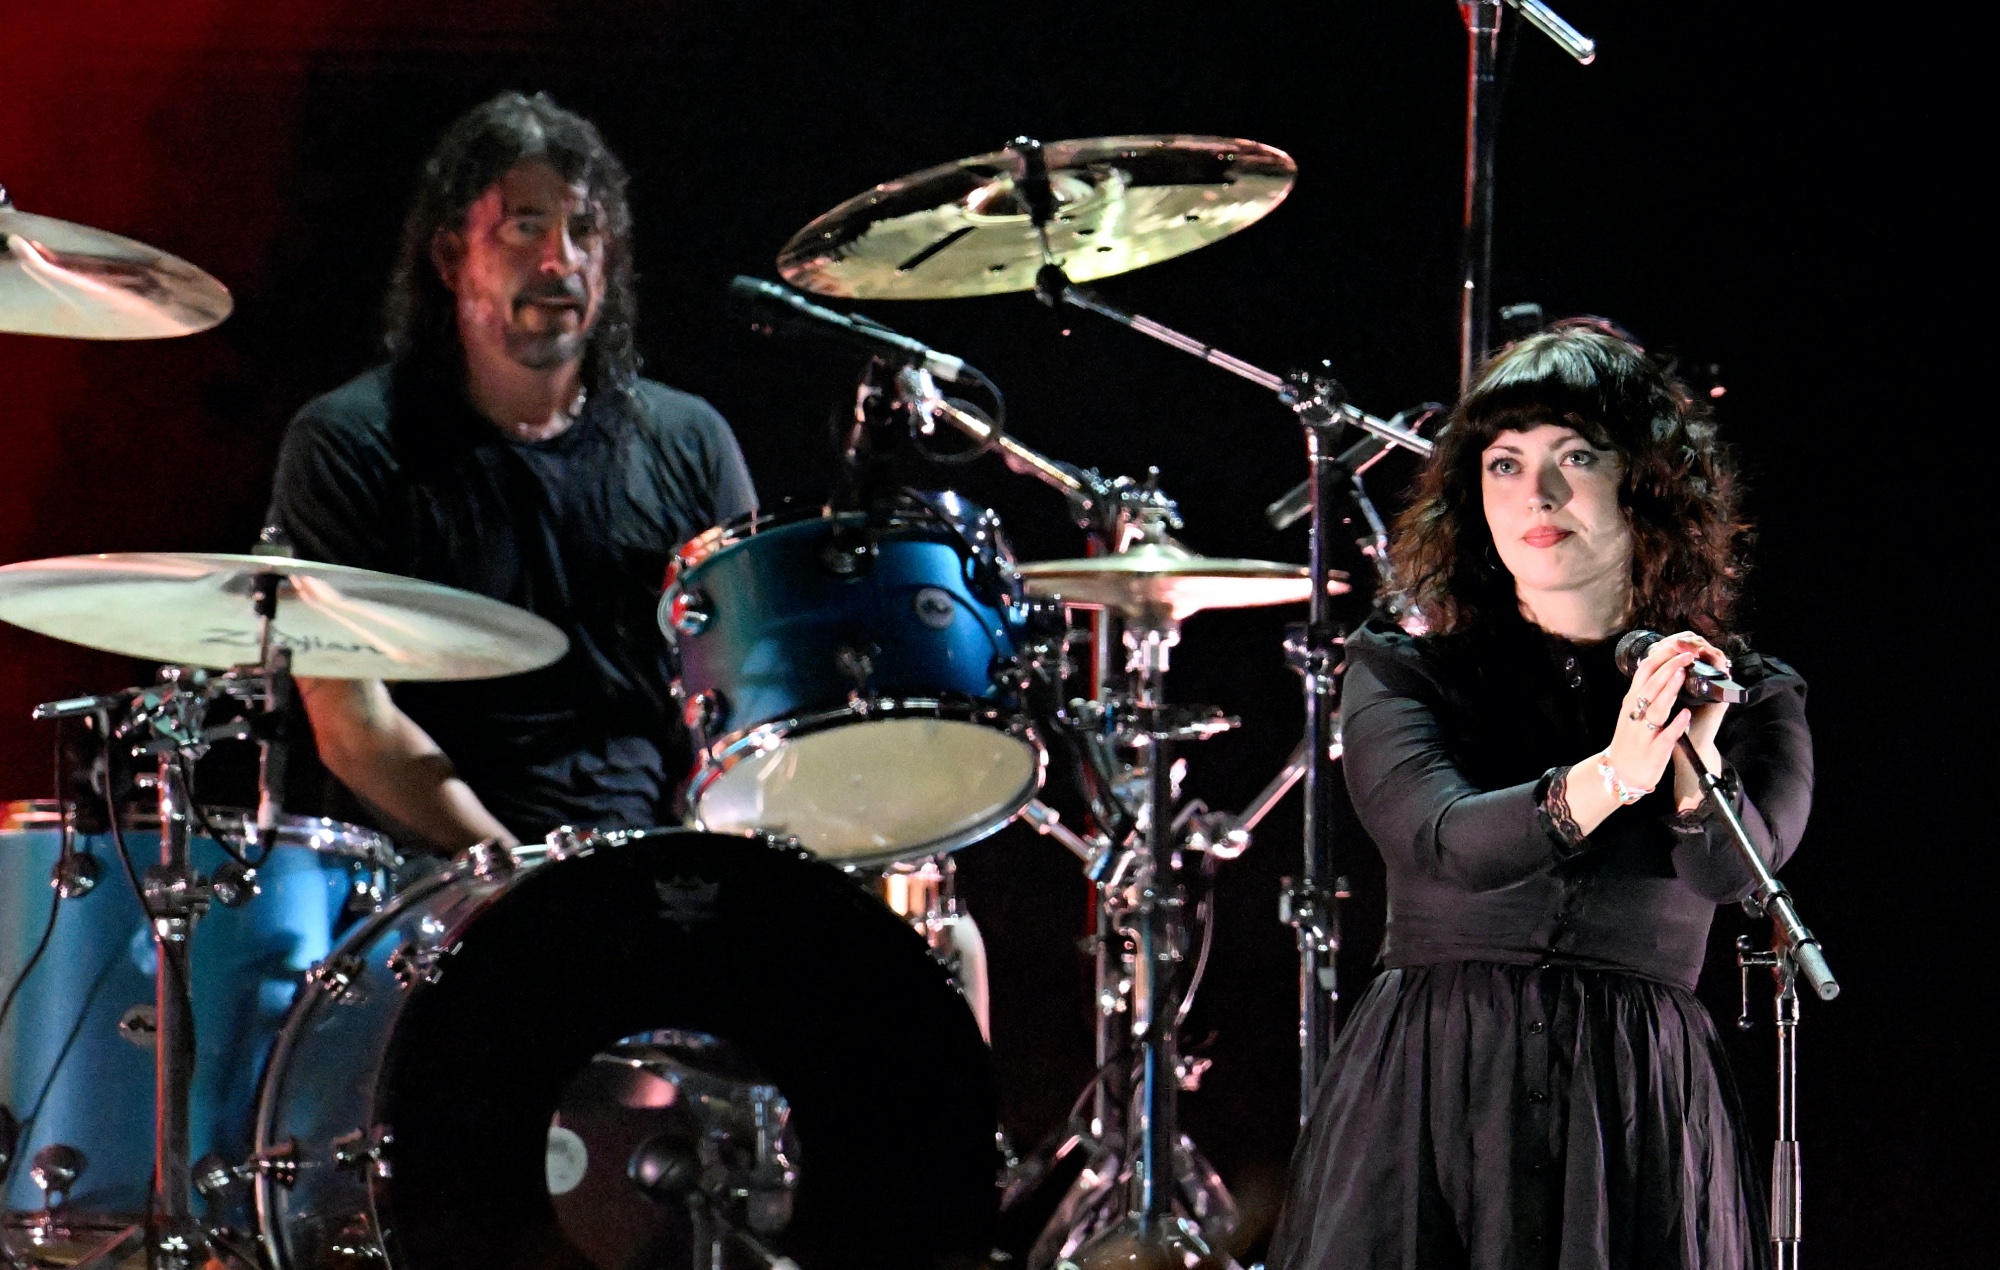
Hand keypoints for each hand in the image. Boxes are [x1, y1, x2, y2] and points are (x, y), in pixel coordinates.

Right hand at [1602, 632, 1726, 795]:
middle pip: (1650, 685)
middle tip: (1688, 654)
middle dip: (1669, 667)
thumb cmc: (1630, 740)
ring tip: (1683, 674)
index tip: (1677, 644)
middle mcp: (1635, 714)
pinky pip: (1665, 736)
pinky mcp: (1654, 750)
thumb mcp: (1631, 711)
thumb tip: (1659, 667)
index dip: (1661, 656)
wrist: (1619, 772)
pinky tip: (1686, 715)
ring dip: (1669, 690)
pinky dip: (1675, 725)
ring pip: (1656, 707)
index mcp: (1631, 702)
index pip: (1643, 671)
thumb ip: (1643, 692)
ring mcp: (1643, 732)